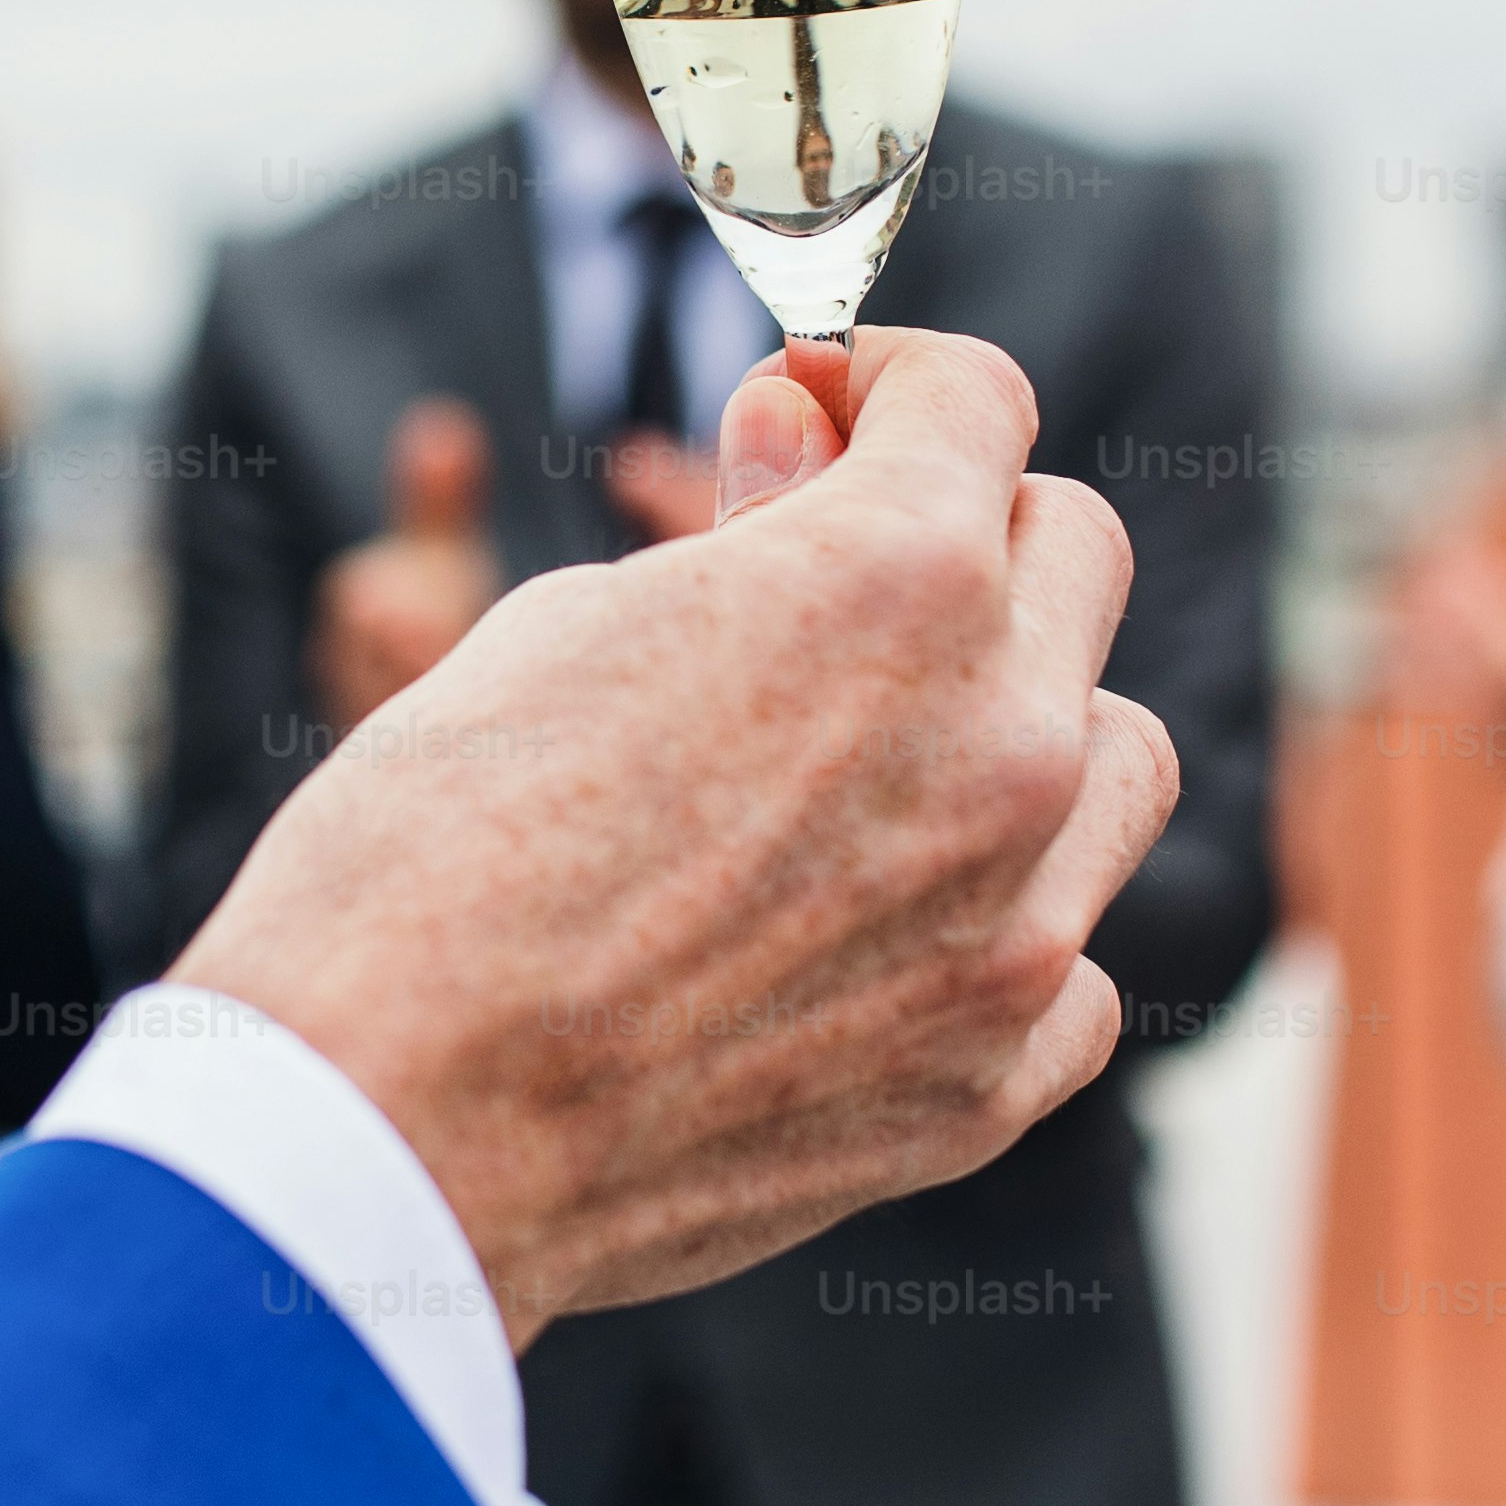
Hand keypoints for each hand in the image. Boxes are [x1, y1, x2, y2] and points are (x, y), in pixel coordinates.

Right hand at [177, 324, 1178, 1338]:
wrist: (386, 1123)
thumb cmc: (432, 851)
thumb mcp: (571, 622)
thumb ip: (743, 539)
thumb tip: (807, 450)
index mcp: (895, 577)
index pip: (978, 400)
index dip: (887, 383)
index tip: (829, 411)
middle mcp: (1004, 736)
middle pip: (1076, 555)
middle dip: (967, 533)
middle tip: (841, 579)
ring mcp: (1022, 923)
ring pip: (1119, 758)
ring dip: (1027, 725)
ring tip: (886, 765)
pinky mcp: (996, 1078)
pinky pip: (1081, 964)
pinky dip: (1005, 930)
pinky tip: (884, 939)